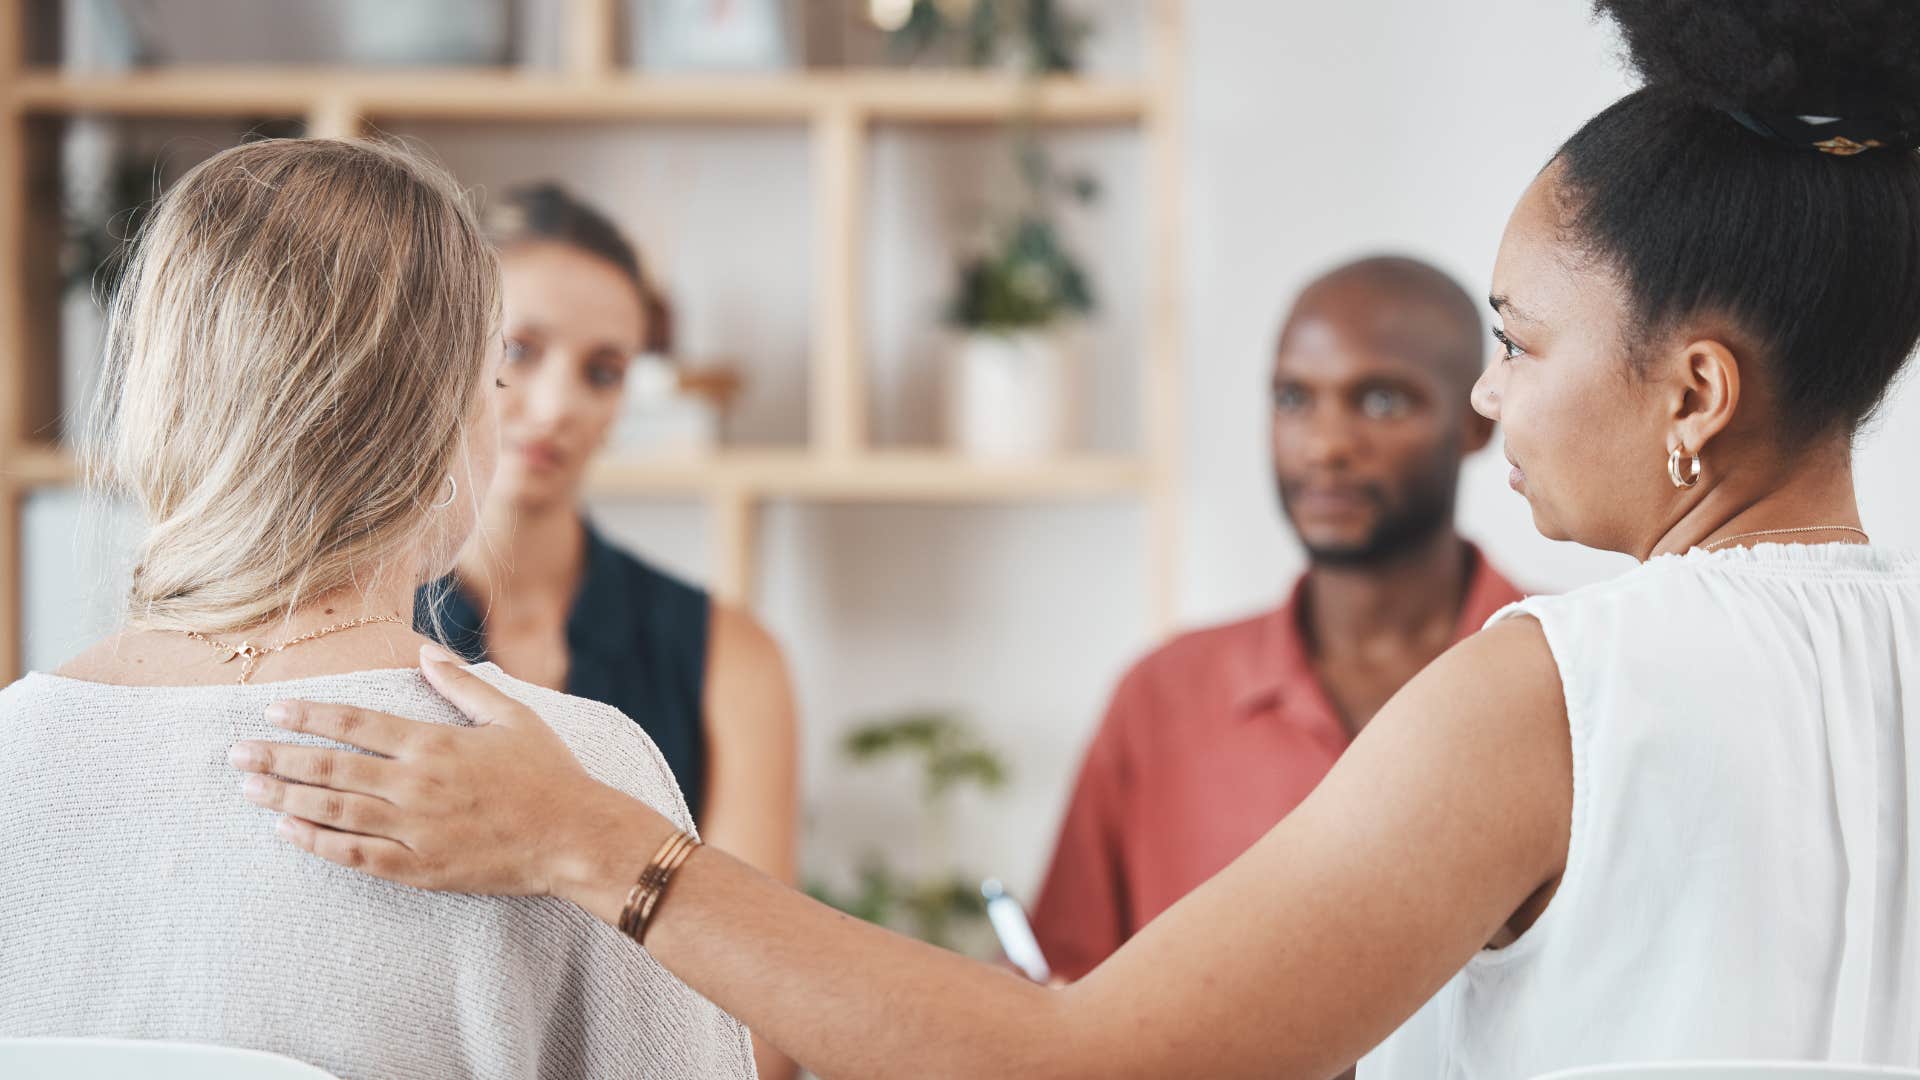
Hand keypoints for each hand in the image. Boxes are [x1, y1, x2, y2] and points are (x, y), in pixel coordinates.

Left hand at [228, 643, 640, 898]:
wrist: (575, 837)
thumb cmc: (549, 773)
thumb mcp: (513, 715)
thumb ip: (464, 684)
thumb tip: (426, 652)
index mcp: (435, 744)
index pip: (356, 724)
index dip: (310, 715)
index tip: (273, 709)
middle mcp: (415, 785)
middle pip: (330, 769)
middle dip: (278, 758)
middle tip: (237, 753)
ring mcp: (414, 830)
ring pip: (333, 813)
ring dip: (285, 798)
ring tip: (249, 788)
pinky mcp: (420, 868)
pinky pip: (356, 857)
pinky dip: (318, 844)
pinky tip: (288, 832)